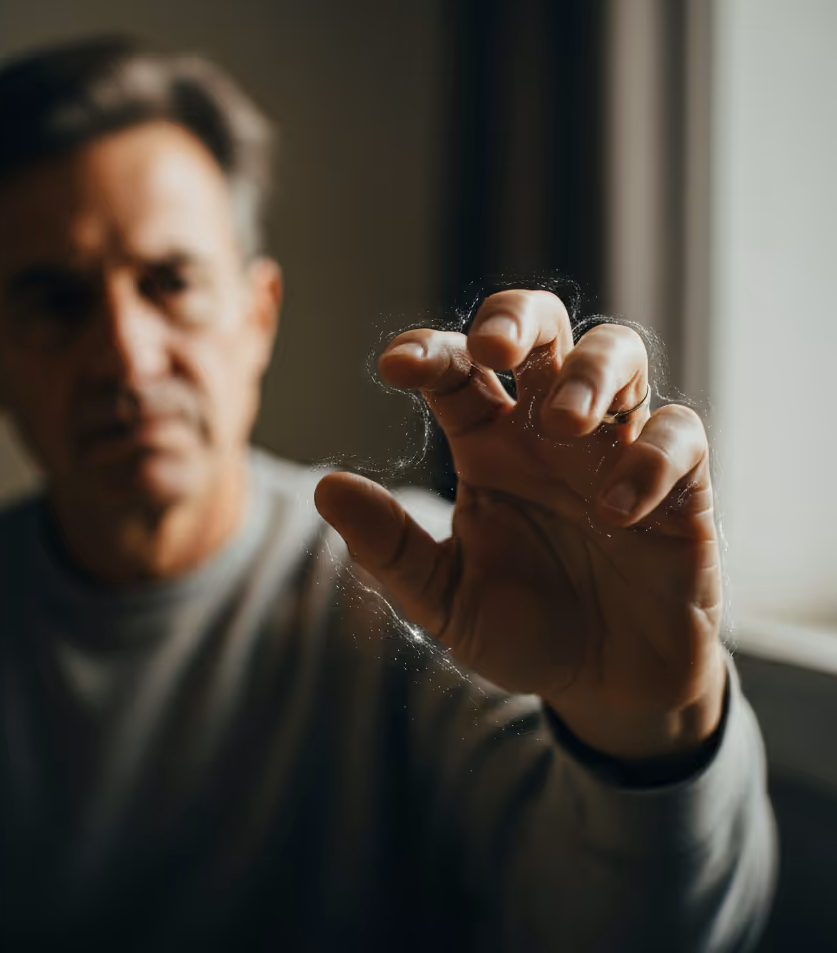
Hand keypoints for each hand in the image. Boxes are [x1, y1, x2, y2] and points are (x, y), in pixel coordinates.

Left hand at [314, 290, 725, 759]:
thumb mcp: (443, 599)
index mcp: (488, 443)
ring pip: (618, 354)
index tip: (394, 367)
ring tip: (562, 421)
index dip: (429, 351)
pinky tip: (617, 509)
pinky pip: (679, 436)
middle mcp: (549, 432)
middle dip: (518, 319)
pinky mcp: (680, 486)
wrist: (604, 687)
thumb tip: (325, 488)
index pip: (458, 369)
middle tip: (494, 349)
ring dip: (589, 372)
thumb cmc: (520, 631)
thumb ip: (390, 548)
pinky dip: (651, 456)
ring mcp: (616, 450)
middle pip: (543, 326)